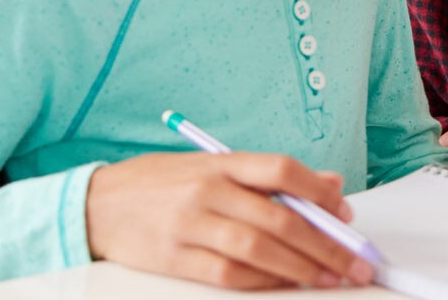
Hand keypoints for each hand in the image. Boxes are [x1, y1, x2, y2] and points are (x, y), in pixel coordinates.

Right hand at [85, 152, 374, 289]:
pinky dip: (262, 282)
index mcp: (219, 162)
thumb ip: (266, 176)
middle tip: (353, 262)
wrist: (94, 205)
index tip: (346, 215)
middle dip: (325, 244)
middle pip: (279, 219)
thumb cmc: (159, 184)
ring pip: (258, 250)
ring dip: (301, 268)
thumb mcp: (210, 166)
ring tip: (329, 278)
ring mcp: (189, 225)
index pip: (281, 170)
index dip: (320, 193)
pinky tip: (285, 285)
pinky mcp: (174, 259)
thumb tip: (327, 184)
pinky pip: (228, 275)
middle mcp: (207, 190)